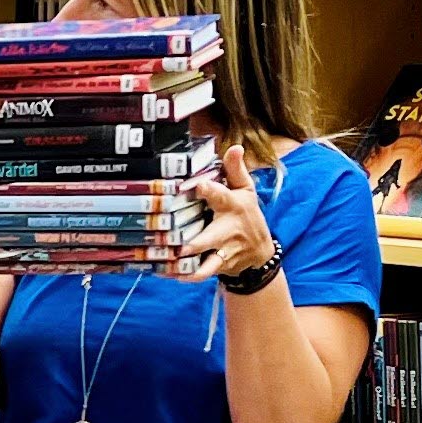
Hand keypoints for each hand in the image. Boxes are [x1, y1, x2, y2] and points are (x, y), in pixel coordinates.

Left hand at [175, 162, 277, 283]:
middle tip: (179, 246)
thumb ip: (236, 170)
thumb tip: (235, 147)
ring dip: (188, 268)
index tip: (199, 185)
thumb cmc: (247, 215)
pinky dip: (183, 275)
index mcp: (232, 206)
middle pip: (211, 238)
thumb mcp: (246, 190)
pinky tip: (163, 273)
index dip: (209, 190)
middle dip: (196, 243)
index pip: (222, 196)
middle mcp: (227, 231)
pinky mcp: (217, 266)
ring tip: (167, 267)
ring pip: (206, 264)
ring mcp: (222, 252)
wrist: (259, 253)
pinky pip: (200, 273)